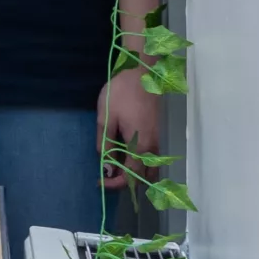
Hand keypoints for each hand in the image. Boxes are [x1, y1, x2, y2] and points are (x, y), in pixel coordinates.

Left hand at [99, 71, 161, 190]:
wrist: (142, 74)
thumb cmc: (121, 94)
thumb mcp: (106, 118)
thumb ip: (106, 143)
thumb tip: (107, 166)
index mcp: (140, 146)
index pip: (131, 176)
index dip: (116, 183)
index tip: (101, 183)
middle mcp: (153, 147)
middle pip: (144, 176)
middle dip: (126, 181)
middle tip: (106, 176)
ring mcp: (157, 141)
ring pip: (150, 168)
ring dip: (135, 173)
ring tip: (114, 167)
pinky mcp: (156, 134)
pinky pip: (151, 158)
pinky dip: (140, 164)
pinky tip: (124, 155)